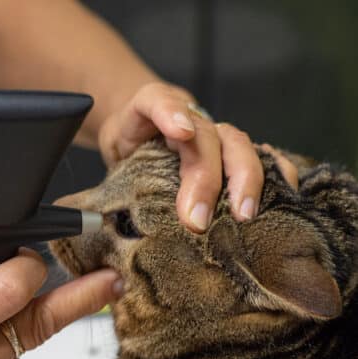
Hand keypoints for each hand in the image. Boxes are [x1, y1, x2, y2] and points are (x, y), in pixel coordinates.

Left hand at [98, 81, 298, 232]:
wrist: (140, 132)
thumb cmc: (127, 148)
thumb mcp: (110, 156)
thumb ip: (111, 173)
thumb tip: (108, 219)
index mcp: (152, 112)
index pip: (157, 103)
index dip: (170, 113)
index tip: (181, 132)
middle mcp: (189, 119)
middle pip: (204, 137)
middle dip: (205, 178)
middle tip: (197, 221)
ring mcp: (213, 134)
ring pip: (236, 144)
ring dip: (244, 179)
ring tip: (243, 214)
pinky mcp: (231, 151)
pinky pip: (259, 155)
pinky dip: (274, 171)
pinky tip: (283, 192)